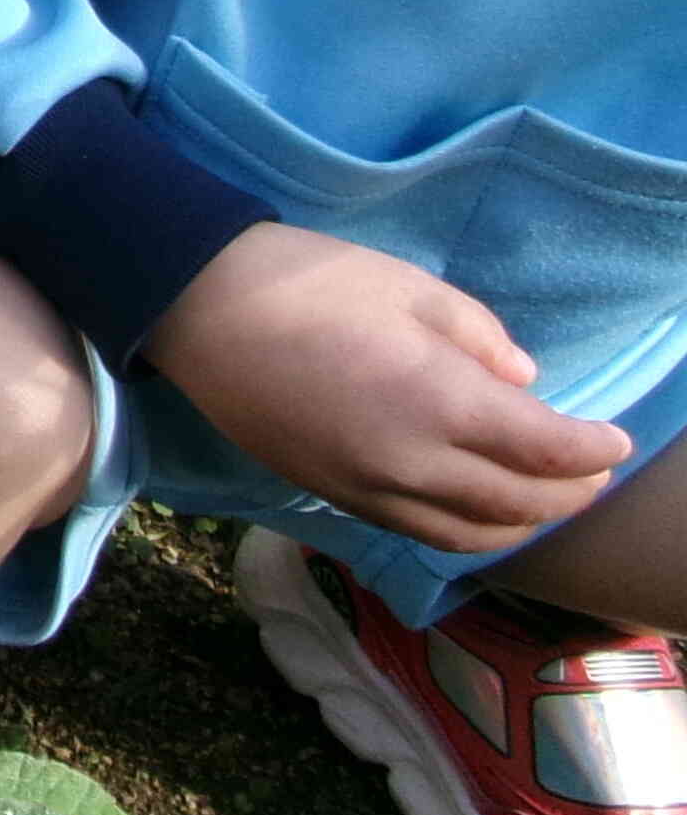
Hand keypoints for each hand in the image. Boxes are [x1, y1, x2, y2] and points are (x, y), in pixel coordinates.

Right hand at [149, 223, 629, 551]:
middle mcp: (412, 463)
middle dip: (568, 493)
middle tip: (593, 473)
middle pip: (518, 504)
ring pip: (468, 534)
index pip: (547, 450)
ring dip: (519, 524)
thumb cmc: (304, 280)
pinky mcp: (332, 494)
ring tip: (543, 500)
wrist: (196, 307)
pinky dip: (464, 529)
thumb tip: (522, 379)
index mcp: (439, 401)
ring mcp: (368, 487)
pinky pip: (418, 529)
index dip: (593, 449)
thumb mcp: (407, 285)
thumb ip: (478, 335)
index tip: (617, 440)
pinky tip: (473, 507)